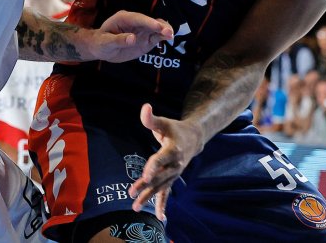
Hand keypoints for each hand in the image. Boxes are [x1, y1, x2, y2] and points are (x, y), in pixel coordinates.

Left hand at [80, 11, 173, 62]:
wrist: (101, 49)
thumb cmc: (100, 43)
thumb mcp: (105, 43)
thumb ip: (118, 40)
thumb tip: (132, 38)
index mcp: (123, 18)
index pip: (138, 19)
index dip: (149, 22)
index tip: (158, 27)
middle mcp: (135, 22)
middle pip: (149, 21)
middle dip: (159, 26)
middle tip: (168, 33)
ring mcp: (141, 30)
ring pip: (156, 27)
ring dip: (164, 30)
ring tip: (170, 36)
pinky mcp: (146, 38)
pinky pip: (156, 36)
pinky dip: (163, 36)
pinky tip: (169, 38)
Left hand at [128, 104, 202, 221]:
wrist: (193, 139)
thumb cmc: (175, 129)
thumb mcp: (164, 122)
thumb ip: (151, 119)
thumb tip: (144, 107)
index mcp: (172, 150)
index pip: (160, 160)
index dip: (152, 168)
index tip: (145, 176)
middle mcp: (174, 165)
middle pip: (158, 176)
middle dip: (145, 186)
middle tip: (132, 193)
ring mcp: (174, 174)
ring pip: (160, 187)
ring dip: (148, 197)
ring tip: (135, 207)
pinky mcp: (172, 179)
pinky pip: (167, 193)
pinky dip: (163, 205)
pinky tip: (160, 218)